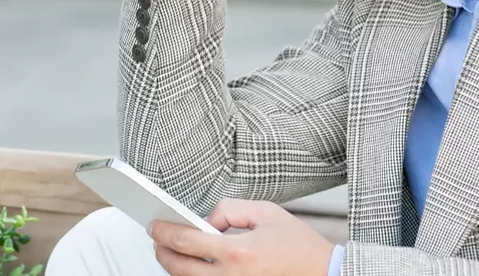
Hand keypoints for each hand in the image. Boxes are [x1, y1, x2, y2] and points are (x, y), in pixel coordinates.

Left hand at [149, 199, 334, 275]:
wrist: (323, 273)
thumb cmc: (300, 246)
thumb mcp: (266, 212)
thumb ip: (230, 209)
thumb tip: (206, 220)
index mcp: (238, 252)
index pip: (186, 241)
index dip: (164, 232)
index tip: (154, 225)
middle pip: (178, 268)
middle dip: (162, 251)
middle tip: (157, 238)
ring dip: (174, 267)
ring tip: (171, 251)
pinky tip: (191, 267)